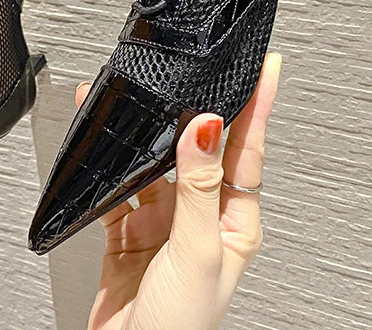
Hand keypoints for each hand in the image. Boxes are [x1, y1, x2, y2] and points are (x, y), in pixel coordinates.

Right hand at [77, 51, 281, 329]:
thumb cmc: (181, 329)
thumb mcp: (197, 250)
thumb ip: (199, 187)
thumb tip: (205, 129)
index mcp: (234, 221)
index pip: (248, 150)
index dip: (258, 106)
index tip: (266, 67)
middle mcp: (202, 216)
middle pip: (201, 148)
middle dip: (196, 109)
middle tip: (199, 70)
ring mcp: (165, 222)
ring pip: (156, 162)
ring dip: (144, 135)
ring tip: (138, 98)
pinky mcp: (131, 230)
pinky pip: (120, 186)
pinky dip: (109, 165)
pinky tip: (105, 145)